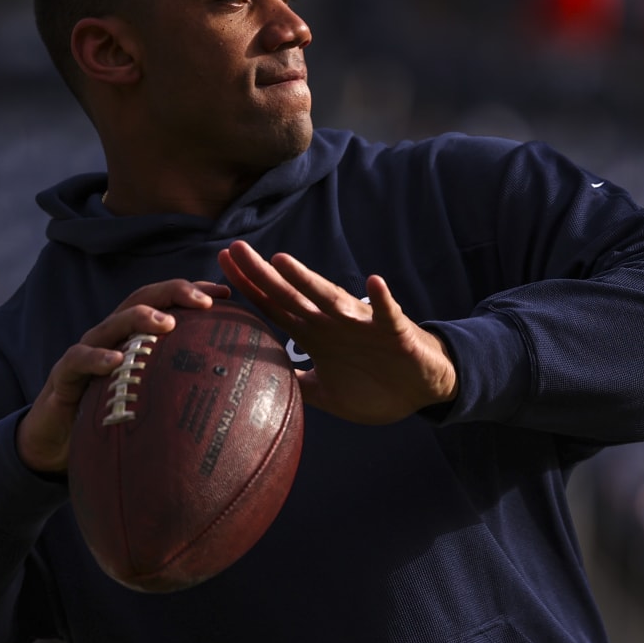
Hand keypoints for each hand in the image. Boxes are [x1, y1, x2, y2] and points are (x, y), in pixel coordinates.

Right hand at [17, 279, 230, 472]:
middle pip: (141, 300)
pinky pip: (78, 360)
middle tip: (204, 300)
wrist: (56, 440)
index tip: (225, 294)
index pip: (164, 303)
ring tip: (167, 322)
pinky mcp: (63, 375)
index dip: (191, 292)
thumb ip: (178, 391)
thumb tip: (230, 400)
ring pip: (112, 323)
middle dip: (173, 292)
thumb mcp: (148, 401)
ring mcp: (85, 352)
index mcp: (132, 337)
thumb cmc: (109, 416)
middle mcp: (110, 336)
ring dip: (140, 318)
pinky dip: (96, 358)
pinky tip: (115, 361)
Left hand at [217, 241, 456, 425]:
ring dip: (307, 279)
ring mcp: (362, 324)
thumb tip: (259, 389)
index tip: (220, 265)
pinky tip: (374, 282)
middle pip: (291, 295)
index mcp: (316, 335)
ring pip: (330, 298)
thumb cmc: (377, 386)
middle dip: (262, 274)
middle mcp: (333, 322)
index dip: (249, 288)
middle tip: (234, 248)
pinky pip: (387, 313)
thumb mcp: (328, 394)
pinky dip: (382, 299)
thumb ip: (297, 387)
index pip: (274, 307)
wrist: (423, 388)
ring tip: (282, 261)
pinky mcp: (394, 331)